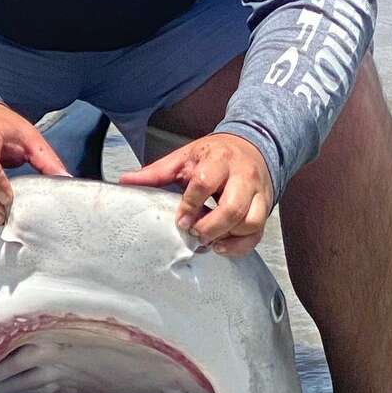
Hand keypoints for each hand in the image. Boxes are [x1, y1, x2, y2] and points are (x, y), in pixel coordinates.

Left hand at [120, 131, 273, 256]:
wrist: (252, 146)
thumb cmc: (213, 155)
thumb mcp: (185, 157)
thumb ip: (157, 172)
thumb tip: (126, 181)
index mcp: (219, 160)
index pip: (204, 183)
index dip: (190, 205)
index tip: (181, 220)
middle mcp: (243, 176)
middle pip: (232, 208)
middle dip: (210, 227)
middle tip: (195, 234)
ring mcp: (257, 193)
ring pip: (250, 222)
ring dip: (227, 237)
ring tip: (208, 240)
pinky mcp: (265, 208)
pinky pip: (258, 233)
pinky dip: (240, 246)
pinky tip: (222, 246)